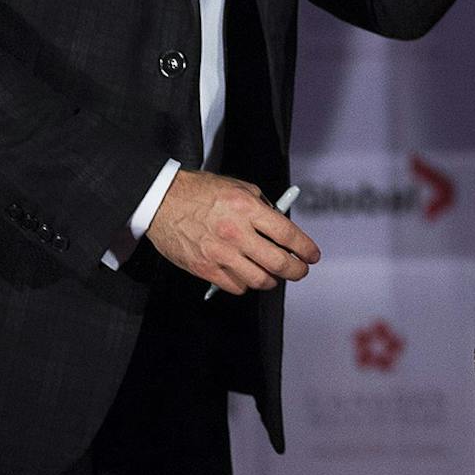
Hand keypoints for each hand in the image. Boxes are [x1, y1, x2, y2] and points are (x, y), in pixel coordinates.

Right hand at [146, 169, 321, 294]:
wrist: (162, 201)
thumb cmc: (201, 192)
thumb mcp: (239, 188)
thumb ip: (262, 207)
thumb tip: (281, 228)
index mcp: (247, 208)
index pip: (288, 234)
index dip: (305, 248)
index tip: (312, 255)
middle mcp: (236, 233)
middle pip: (278, 262)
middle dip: (296, 270)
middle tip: (300, 270)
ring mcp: (219, 253)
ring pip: (259, 279)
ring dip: (272, 279)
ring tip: (273, 274)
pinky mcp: (204, 268)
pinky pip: (235, 286)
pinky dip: (246, 284)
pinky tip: (247, 275)